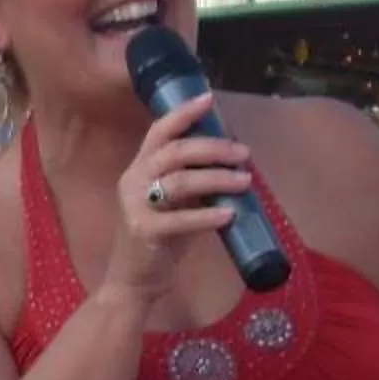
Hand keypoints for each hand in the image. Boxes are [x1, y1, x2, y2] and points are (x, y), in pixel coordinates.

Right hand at [107, 94, 251, 299]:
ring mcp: (135, 206)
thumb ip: (193, 180)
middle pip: (174, 151)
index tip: (209, 99)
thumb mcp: (175, 202)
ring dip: (217, 178)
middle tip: (244, 152)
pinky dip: (208, 215)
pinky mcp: (144, 232)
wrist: (134, 280)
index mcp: (140, 167)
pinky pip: (180, 219)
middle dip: (213, 147)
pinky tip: (231, 214)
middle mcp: (133, 179)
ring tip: (245, 180)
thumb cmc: (161, 238)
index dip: (184, 113)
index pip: (159, 131)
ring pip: (180, 181)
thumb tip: (232, 160)